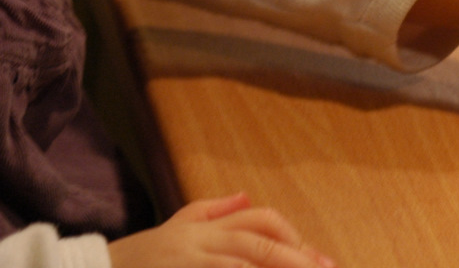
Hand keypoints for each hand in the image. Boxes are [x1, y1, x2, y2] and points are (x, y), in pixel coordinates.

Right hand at [108, 192, 334, 267]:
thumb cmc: (139, 258)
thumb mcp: (175, 226)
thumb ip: (213, 210)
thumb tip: (247, 196)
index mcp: (204, 227)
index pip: (259, 220)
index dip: (292, 237)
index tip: (318, 259)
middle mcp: (199, 243)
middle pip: (258, 245)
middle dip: (297, 260)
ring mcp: (189, 264)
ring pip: (242, 266)